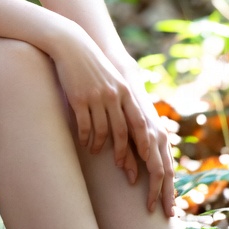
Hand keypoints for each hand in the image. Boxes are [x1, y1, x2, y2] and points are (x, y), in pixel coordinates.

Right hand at [50, 23, 174, 215]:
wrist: (72, 46)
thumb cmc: (94, 68)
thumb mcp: (114, 84)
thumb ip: (124, 104)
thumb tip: (133, 131)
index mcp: (129, 95)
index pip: (144, 130)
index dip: (150, 154)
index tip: (156, 177)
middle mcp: (118, 97)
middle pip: (128, 137)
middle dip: (131, 163)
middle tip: (132, 183)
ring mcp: (99, 98)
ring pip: (105, 133)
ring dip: (104, 149)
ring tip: (100, 156)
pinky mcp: (80, 98)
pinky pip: (86, 126)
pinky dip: (87, 139)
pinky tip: (86, 144)